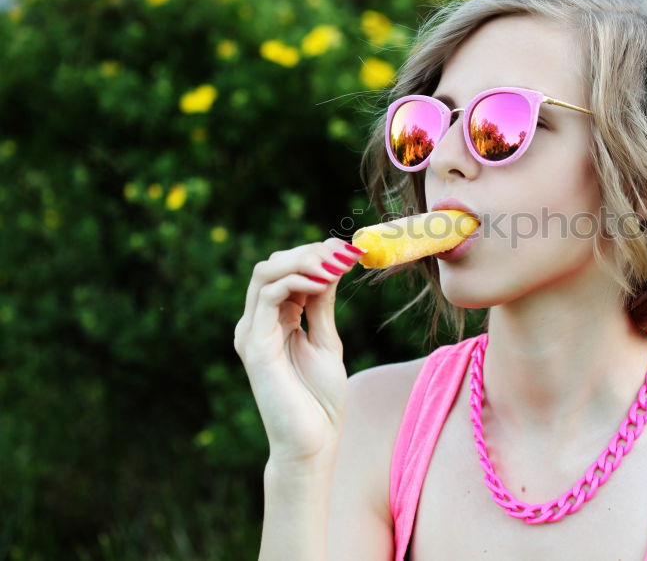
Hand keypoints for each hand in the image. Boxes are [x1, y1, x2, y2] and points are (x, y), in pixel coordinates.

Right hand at [234, 238, 365, 463]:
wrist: (313, 442)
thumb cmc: (320, 400)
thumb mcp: (326, 340)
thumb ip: (321, 306)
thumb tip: (331, 266)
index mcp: (274, 320)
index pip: (286, 271)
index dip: (316, 254)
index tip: (349, 249)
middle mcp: (257, 322)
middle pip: (273, 265)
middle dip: (310, 252)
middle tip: (344, 252)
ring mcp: (252, 332)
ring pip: (265, 272)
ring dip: (303, 260)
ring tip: (336, 264)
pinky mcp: (254, 345)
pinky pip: (268, 296)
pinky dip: (295, 280)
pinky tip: (322, 282)